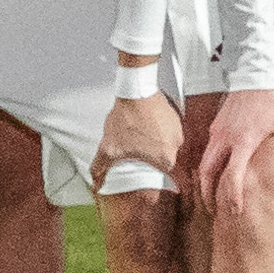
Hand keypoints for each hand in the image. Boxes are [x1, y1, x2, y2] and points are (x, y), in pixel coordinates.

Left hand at [94, 54, 183, 188]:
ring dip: (155, 146)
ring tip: (139, 139)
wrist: (136, 89)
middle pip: (163, 163)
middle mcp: (175, 147)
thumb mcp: (109, 147)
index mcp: (164, 159)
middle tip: (137, 155)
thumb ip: (100, 167)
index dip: (150, 181)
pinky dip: (158, 132)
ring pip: (166, 147)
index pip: (161, 180)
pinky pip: (168, 132)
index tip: (143, 179)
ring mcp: (177, 131)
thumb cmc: (128, 118)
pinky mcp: (176, 118)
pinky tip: (145, 127)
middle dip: (150, 161)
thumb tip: (96, 183)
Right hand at [194, 87, 273, 211]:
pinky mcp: (215, 126)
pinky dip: (207, 167)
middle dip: (208, 195)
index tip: (235, 210)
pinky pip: (206, 151)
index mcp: (244, 140)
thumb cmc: (273, 97)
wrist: (256, 73)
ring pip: (203, 163)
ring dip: (204, 183)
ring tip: (210, 199)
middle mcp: (226, 138)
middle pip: (208, 173)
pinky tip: (214, 176)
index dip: (233, 194)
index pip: (233, 173)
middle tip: (215, 212)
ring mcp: (218, 132)